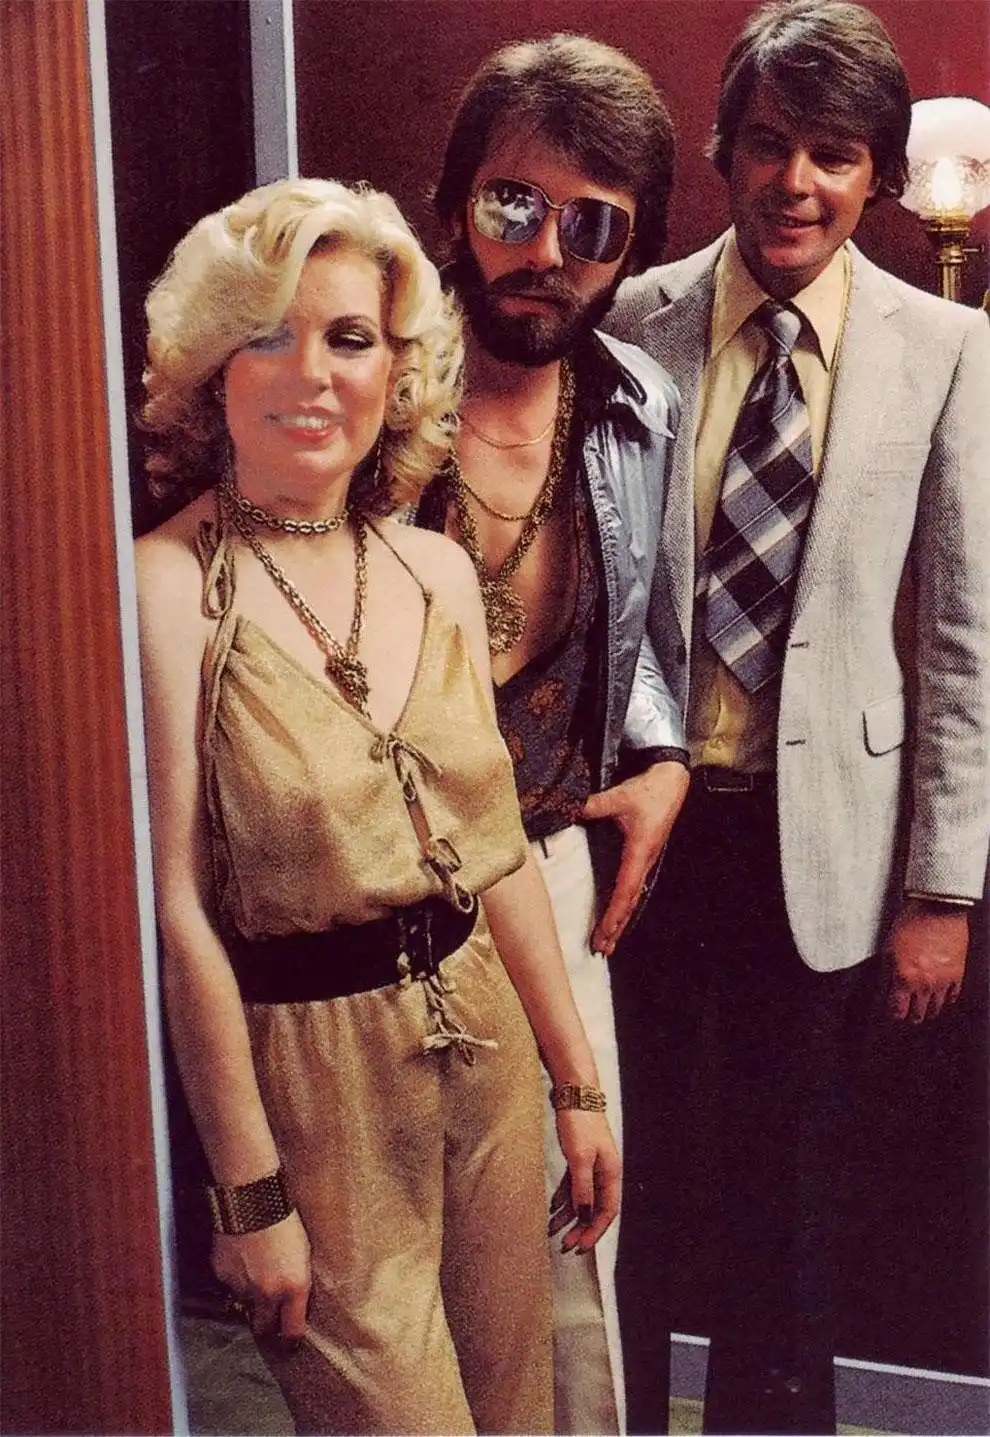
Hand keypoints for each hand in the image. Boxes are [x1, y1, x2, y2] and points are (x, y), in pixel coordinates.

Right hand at [212, 1209, 311, 1339]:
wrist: (253, 1197)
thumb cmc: (285, 1217)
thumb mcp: (303, 1251)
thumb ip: (297, 1281)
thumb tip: (293, 1300)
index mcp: (294, 1287)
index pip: (292, 1331)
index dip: (291, 1338)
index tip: (290, 1340)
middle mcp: (268, 1293)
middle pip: (264, 1327)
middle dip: (266, 1324)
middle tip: (269, 1314)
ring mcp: (243, 1286)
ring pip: (245, 1304)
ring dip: (250, 1295)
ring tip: (256, 1268)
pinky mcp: (223, 1275)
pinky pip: (230, 1284)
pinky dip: (235, 1275)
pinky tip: (241, 1255)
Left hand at [548, 1110, 620, 1254]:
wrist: (574, 1093)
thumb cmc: (579, 1123)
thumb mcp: (580, 1158)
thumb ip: (582, 1188)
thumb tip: (584, 1215)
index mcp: (611, 1173)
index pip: (607, 1211)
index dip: (595, 1231)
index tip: (580, 1247)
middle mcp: (604, 1172)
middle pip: (595, 1208)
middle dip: (581, 1228)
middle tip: (566, 1246)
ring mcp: (592, 1165)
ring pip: (582, 1198)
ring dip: (570, 1216)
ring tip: (554, 1231)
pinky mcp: (579, 1157)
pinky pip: (572, 1186)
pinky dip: (564, 1198)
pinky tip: (552, 1208)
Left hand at [582, 761, 689, 955]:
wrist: (670, 780)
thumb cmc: (647, 790)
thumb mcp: (618, 797)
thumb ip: (592, 806)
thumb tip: (569, 810)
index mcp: (639, 852)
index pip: (624, 892)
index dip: (614, 915)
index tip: (604, 934)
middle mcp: (644, 861)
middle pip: (630, 903)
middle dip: (616, 928)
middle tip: (602, 949)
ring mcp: (646, 859)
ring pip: (633, 897)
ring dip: (621, 919)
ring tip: (609, 941)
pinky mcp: (645, 853)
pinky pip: (634, 885)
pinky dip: (625, 903)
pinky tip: (619, 912)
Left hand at [885, 899, 968, 1023]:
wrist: (938, 908)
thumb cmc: (910, 923)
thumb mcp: (888, 949)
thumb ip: (886, 974)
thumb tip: (884, 991)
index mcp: (904, 978)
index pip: (896, 1011)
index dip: (892, 1014)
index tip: (890, 1012)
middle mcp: (924, 984)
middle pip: (917, 1016)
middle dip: (909, 1015)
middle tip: (905, 1010)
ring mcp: (943, 982)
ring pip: (935, 1010)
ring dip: (926, 1009)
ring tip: (921, 1005)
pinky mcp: (957, 975)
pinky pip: (952, 998)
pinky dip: (944, 999)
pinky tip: (938, 995)